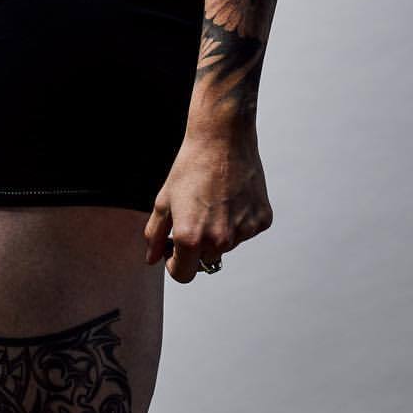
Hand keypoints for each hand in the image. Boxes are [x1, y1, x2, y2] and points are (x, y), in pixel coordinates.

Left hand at [143, 122, 273, 282]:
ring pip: (228, 245)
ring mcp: (243, 232)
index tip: (174, 250)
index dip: (175, 263)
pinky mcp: (261, 221)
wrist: (222, 139)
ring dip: (220, 231)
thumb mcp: (164, 200)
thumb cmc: (191, 166)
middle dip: (198, 244)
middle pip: (206, 259)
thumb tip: (151, 258)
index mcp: (191, 237)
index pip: (183, 274)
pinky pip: (246, 231)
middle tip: (196, 213)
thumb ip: (155, 234)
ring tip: (214, 199)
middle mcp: (219, 240)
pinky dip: (239, 220)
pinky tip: (232, 196)